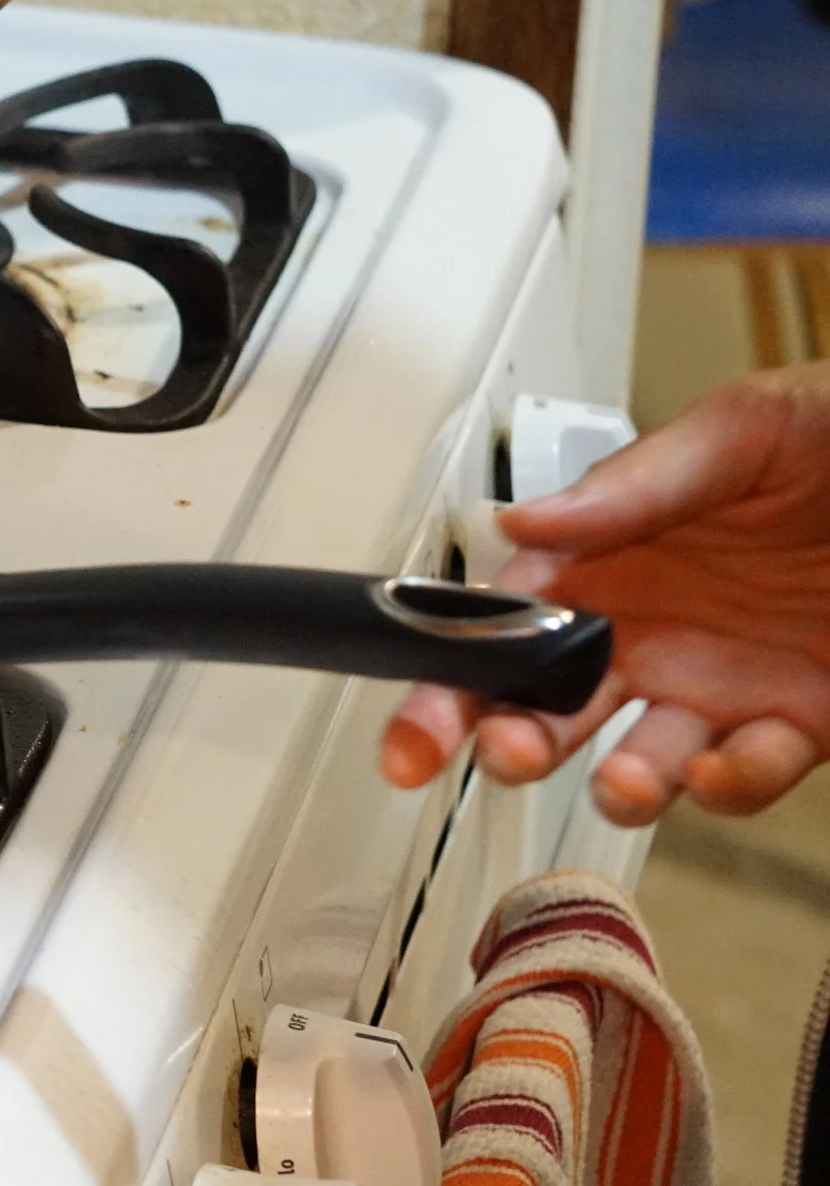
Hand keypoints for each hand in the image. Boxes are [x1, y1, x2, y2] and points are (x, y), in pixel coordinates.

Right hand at [382, 363, 829, 824]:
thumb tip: (524, 520)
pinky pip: (746, 775)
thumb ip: (636, 480)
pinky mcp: (798, 723)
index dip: (453, 673)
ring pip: (637, 760)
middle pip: (545, 704)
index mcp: (615, 552)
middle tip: (500, 756)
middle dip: (504, 744)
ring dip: (620, 784)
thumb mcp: (745, 428)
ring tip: (624, 782)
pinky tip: (722, 764)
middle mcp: (653, 625)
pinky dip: (729, 783)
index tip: (421, 726)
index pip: (506, 619)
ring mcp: (721, 681)